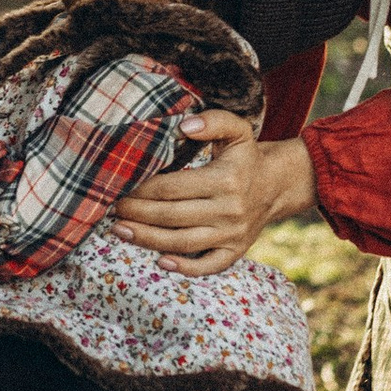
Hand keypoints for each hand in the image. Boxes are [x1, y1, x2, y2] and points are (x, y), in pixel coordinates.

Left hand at [114, 120, 317, 268]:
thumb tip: (184, 126)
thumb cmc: (247, 157)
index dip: (143, 188)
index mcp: (225, 180)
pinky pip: (209, 266)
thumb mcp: (237, 130)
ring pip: (183, 242)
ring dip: (148, 239)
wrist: (278, 185)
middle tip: (112, 209)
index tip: (121, 184)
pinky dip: (185, 268)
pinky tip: (160, 262)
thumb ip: (213, 121)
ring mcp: (232, 234)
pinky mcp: (235, 251)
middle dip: (137, 213)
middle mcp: (229, 210)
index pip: (173, 187)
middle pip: (172, 216)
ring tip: (120, 231)